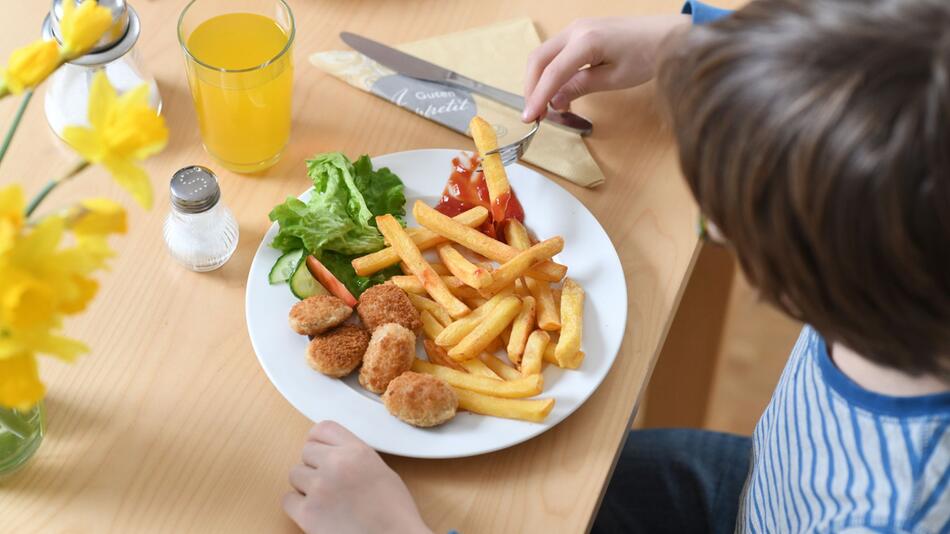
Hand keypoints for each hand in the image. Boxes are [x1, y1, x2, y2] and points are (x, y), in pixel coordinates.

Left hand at [282, 421, 431, 533]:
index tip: (319, 451)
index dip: (319, 441)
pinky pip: (288, 500)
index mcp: (358, 451)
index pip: (323, 429)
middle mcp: (337, 464)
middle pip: (306, 451)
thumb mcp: (381, 471)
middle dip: (314, 466)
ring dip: (305, 486)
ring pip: (295, 474)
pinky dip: (298, 507)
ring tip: (325, 500)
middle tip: (328, 483)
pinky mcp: (308, 513)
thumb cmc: (393, 513)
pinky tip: (317, 514)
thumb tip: (330, 454)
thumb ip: (355, 456)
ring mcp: (320, 488)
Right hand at [522, 15, 689, 120]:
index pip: (552, 73)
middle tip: (533, 114)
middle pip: (539, 59)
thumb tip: (554, 101)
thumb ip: (580, 87)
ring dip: (538, 80)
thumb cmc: (647, 55)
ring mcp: (577, 28)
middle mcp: (576, 30)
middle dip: (531, 88)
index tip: (529, 118)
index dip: (538, 97)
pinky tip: (557, 91)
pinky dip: (550, 71)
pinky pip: (556, 51)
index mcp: (586, 41)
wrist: (666, 34)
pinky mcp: (581, 31)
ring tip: (544, 106)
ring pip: (543, 54)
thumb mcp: (614, 79)